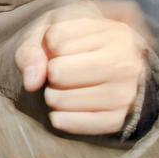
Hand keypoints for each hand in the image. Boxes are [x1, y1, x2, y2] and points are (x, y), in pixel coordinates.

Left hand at [14, 2, 148, 134]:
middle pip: (58, 72)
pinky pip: (72, 124)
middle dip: (49, 72)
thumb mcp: (50, 34)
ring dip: (52, 96)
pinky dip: (59, 118)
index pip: (56, 40)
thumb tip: (32, 83)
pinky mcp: (117, 120)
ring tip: (66, 88)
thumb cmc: (72, 46)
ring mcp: (125, 94)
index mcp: (114, 33)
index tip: (61, 48)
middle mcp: (126, 63)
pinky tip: (62, 110)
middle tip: (61, 72)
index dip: (48, 45)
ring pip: (62, 99)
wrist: (102, 67)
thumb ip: (31, 50)